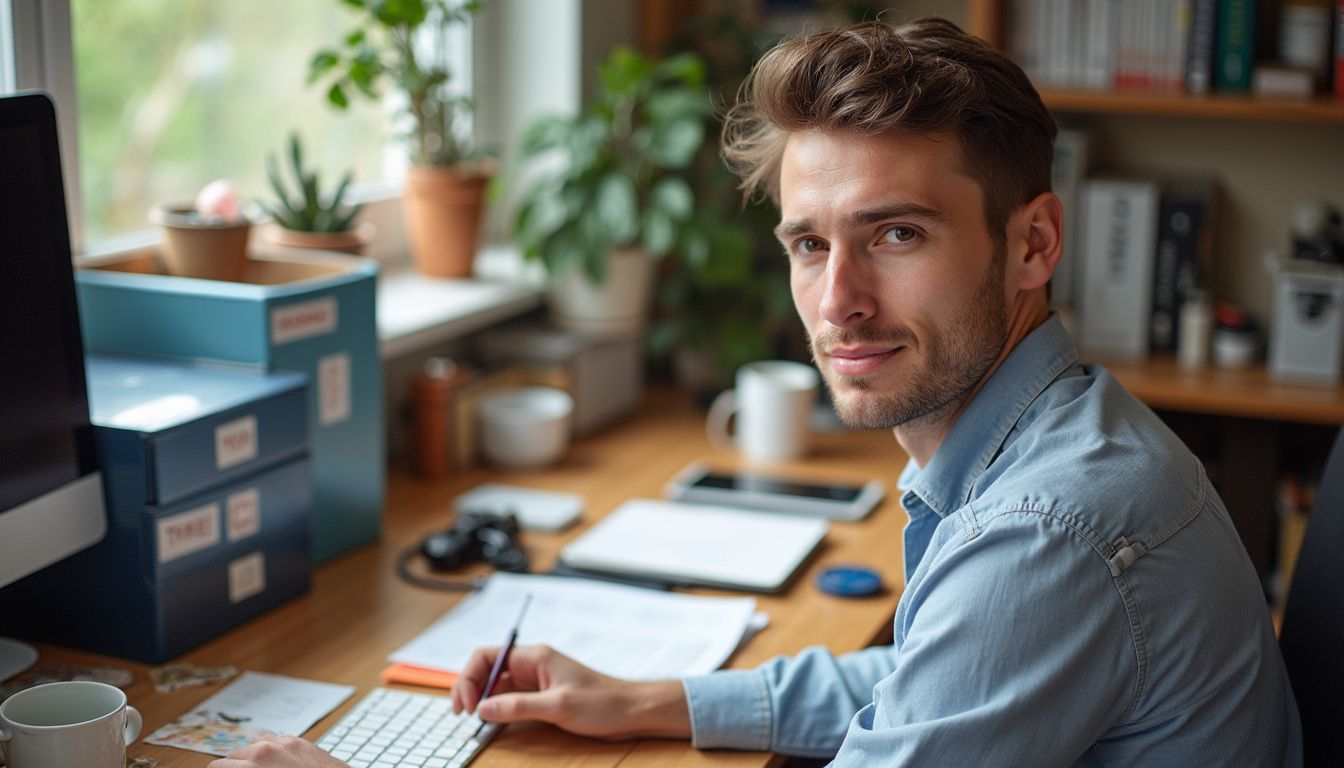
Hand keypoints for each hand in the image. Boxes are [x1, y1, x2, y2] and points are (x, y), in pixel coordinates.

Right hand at [206, 734, 345, 767]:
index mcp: (254, 765)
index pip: (216, 767)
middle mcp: (267, 750)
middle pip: (234, 756)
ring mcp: (286, 743)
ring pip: (255, 745)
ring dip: (252, 759)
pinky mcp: (303, 742)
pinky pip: (277, 742)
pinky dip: (273, 752)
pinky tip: (278, 767)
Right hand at [450, 644, 690, 740]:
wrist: (631, 712)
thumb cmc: (603, 701)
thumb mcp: (558, 705)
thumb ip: (519, 706)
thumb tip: (483, 708)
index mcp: (535, 657)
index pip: (488, 656)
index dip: (470, 677)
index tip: (467, 703)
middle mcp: (532, 666)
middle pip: (487, 670)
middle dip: (470, 688)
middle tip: (462, 713)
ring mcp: (536, 682)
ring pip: (496, 686)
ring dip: (481, 700)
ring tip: (471, 718)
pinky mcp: (541, 698)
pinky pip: (509, 700)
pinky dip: (496, 709)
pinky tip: (491, 721)